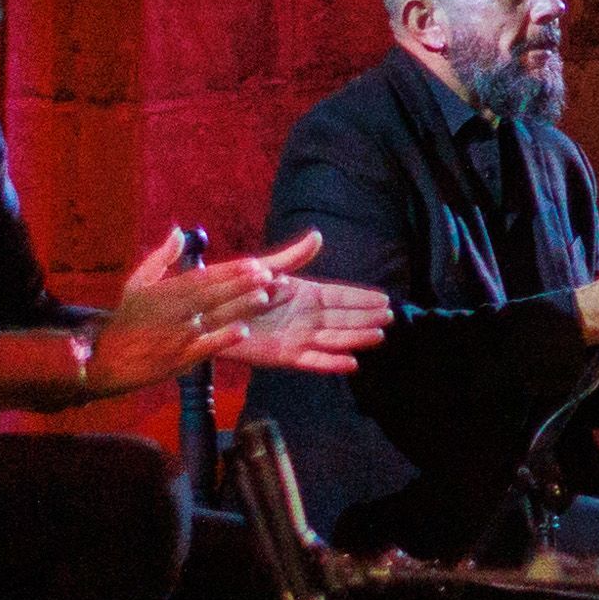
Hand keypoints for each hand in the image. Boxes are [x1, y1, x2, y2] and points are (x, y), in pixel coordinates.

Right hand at [90, 226, 319, 394]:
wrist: (106, 358)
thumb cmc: (126, 319)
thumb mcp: (137, 284)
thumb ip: (161, 258)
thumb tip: (178, 232)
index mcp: (167, 292)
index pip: (203, 277)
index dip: (230, 270)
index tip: (254, 263)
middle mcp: (175, 311)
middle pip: (213, 294)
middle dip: (241, 283)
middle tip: (268, 274)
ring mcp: (179, 335)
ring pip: (214, 318)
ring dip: (240, 306)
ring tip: (264, 296)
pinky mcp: (180, 358)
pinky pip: (205, 347)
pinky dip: (223, 338)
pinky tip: (243, 331)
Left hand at [218, 257, 391, 374]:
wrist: (207, 313)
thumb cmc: (235, 289)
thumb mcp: (266, 268)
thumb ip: (292, 257)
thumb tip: (318, 236)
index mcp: (305, 295)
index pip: (340, 296)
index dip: (362, 298)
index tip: (385, 299)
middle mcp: (306, 317)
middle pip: (343, 318)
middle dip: (366, 318)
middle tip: (390, 317)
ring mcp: (297, 337)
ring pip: (334, 339)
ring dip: (356, 338)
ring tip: (379, 337)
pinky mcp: (284, 356)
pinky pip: (312, 361)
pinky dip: (331, 362)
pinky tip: (352, 363)